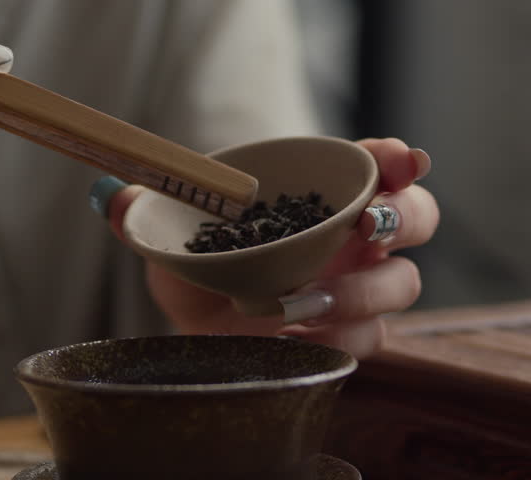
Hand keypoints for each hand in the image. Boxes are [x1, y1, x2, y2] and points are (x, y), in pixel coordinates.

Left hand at [98, 138, 437, 357]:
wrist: (207, 324)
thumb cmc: (205, 265)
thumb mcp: (175, 235)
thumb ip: (150, 216)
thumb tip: (112, 200)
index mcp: (327, 195)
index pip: (379, 165)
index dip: (395, 159)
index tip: (397, 160)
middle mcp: (356, 237)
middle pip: (418, 216)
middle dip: (403, 216)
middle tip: (367, 226)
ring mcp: (362, 286)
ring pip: (403, 284)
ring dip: (363, 291)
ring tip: (307, 300)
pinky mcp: (353, 333)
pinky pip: (371, 338)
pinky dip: (338, 337)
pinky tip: (296, 337)